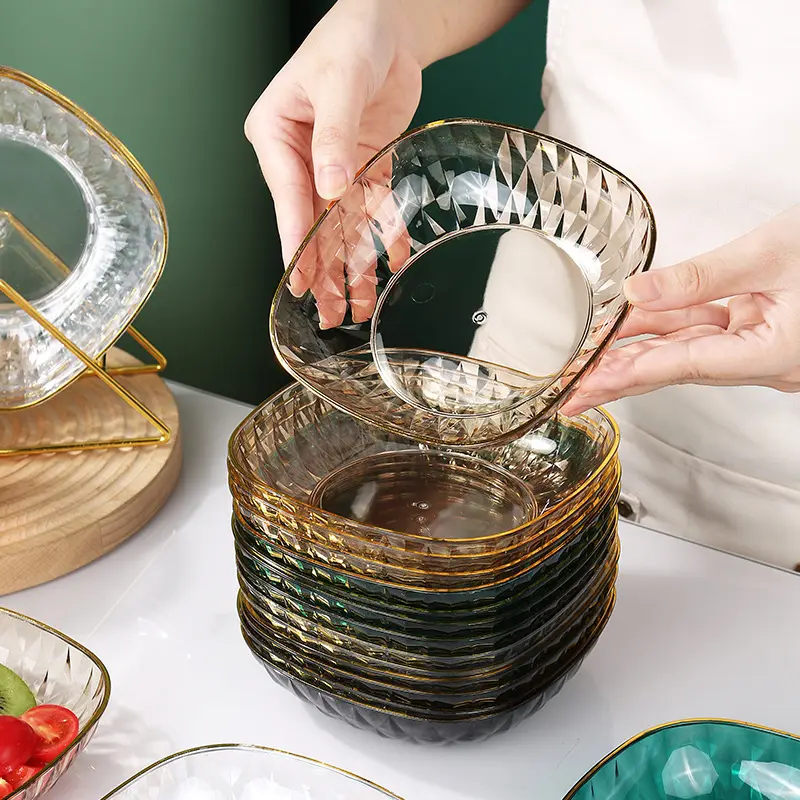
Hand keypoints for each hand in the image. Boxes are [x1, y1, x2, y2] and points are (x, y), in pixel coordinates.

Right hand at [244, 0, 421, 326]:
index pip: (289, 198)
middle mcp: (302, 158)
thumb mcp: (339, 84)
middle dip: (324, 270)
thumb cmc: (349, 40)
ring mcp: (334, 166)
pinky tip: (393, 260)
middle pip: (314, 223)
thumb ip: (334, 137)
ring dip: (353, 264)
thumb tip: (331, 188)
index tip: (301, 282)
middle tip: (330, 313)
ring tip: (361, 305)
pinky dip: (385, 233)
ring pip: (342, 225)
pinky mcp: (366, 166)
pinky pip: (374, 208)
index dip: (298, 242)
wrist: (388, 24)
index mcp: (276, 137)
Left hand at [563, 206, 799, 414]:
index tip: (586, 389)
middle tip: (572, 391)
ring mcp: (764, 345)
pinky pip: (707, 327)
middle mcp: (765, 359)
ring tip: (588, 356)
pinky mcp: (763, 326)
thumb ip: (700, 276)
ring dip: (639, 347)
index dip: (627, 376)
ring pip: (688, 346)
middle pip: (676, 366)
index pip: (681, 366)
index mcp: (772, 354)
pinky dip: (670, 322)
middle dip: (621, 375)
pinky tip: (633, 321)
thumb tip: (639, 290)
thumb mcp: (771, 254)